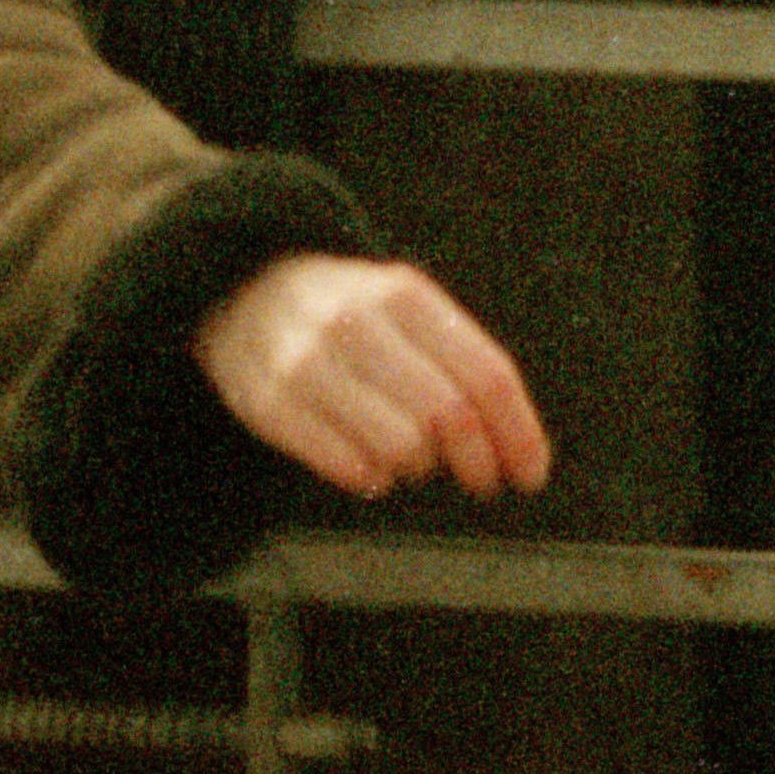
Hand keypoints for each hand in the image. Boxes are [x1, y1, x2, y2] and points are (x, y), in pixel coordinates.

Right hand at [200, 247, 551, 500]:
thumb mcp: (407, 310)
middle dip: (477, 462)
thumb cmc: (349, 316)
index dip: (518, 434)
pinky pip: (345, 465)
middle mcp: (356, 321)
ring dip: (418, 468)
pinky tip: (371, 468)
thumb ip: (460, 360)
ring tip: (411, 459)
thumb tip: (514, 443)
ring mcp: (306, 360)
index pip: (486, 374)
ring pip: (399, 445)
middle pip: (448, 413)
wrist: (245, 292)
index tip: (529, 474)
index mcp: (405, 294)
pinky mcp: (267, 402)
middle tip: (482, 481)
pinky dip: (371, 478)